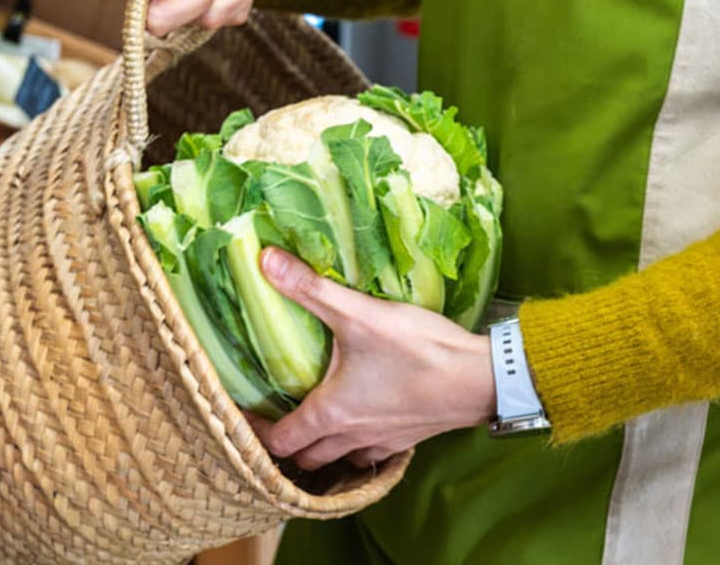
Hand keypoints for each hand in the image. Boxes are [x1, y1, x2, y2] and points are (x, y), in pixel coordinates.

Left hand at [248, 248, 496, 471]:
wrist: (480, 378)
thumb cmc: (417, 350)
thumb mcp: (359, 313)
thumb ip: (310, 289)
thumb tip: (264, 261)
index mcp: (331, 412)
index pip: (280, 440)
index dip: (254, 432)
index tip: (238, 416)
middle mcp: (352, 436)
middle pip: (306, 458)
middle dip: (286, 444)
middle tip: (271, 417)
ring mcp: (383, 442)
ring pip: (338, 459)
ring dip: (320, 448)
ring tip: (309, 422)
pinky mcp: (408, 438)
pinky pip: (370, 454)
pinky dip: (356, 445)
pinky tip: (360, 421)